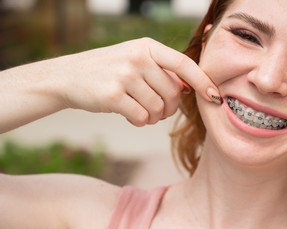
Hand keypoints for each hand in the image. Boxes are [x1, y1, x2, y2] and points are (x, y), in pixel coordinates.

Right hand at [54, 38, 219, 125]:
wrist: (68, 77)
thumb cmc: (110, 71)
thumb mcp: (136, 60)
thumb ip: (162, 70)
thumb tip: (191, 88)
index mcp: (147, 46)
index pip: (183, 64)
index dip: (202, 81)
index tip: (215, 96)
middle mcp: (137, 57)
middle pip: (173, 93)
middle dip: (169, 107)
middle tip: (156, 108)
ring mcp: (124, 75)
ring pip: (158, 108)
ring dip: (153, 116)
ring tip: (139, 109)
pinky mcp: (112, 95)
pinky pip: (142, 118)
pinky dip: (139, 122)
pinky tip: (128, 114)